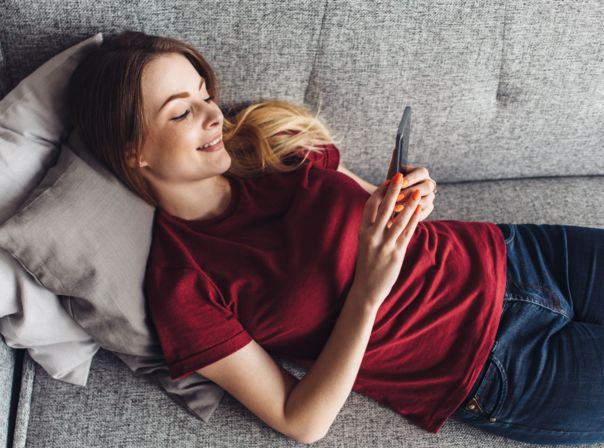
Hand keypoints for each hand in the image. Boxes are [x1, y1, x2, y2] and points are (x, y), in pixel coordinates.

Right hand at [351, 173, 421, 307]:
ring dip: (409, 204)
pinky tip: (419, 210)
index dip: (379, 192)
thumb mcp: (366, 242)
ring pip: (399, 220)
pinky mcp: (396, 253)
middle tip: (400, 176)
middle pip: (385, 208)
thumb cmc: (368, 262)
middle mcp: (372, 236)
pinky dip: (414, 220)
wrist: (367, 287)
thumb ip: (374, 226)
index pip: (370, 206)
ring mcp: (384, 245)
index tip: (387, 182)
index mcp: (362, 231)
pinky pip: (407, 233)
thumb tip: (388, 207)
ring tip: (416, 192)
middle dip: (393, 190)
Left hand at [386, 151, 435, 222]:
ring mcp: (430, 197)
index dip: (411, 177)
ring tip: (395, 209)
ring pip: (426, 200)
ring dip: (411, 205)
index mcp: (421, 173)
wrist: (391, 200)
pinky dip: (411, 215)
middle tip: (397, 197)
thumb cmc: (391, 185)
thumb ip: (396, 162)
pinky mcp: (428, 209)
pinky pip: (424, 213)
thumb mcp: (392, 174)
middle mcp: (429, 184)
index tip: (399, 182)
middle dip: (410, 192)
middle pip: (427, 186)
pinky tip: (399, 218)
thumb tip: (396, 148)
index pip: (421, 172)